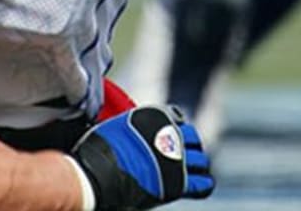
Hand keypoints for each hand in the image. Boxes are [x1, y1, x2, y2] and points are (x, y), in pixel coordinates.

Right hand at [69, 104, 213, 209]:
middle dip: (188, 146)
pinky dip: (202, 182)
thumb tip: (133, 132)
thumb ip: (134, 126)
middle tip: (178, 156)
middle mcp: (171, 134)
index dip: (175, 127)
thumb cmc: (97, 150)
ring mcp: (177, 159)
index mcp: (156, 116)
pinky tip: (195, 184)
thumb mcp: (115, 125)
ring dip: (195, 165)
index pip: (178, 116)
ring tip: (186, 172)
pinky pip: (204, 182)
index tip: (169, 135)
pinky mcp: (180, 183)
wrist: (96, 174)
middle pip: (193, 138)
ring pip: (201, 160)